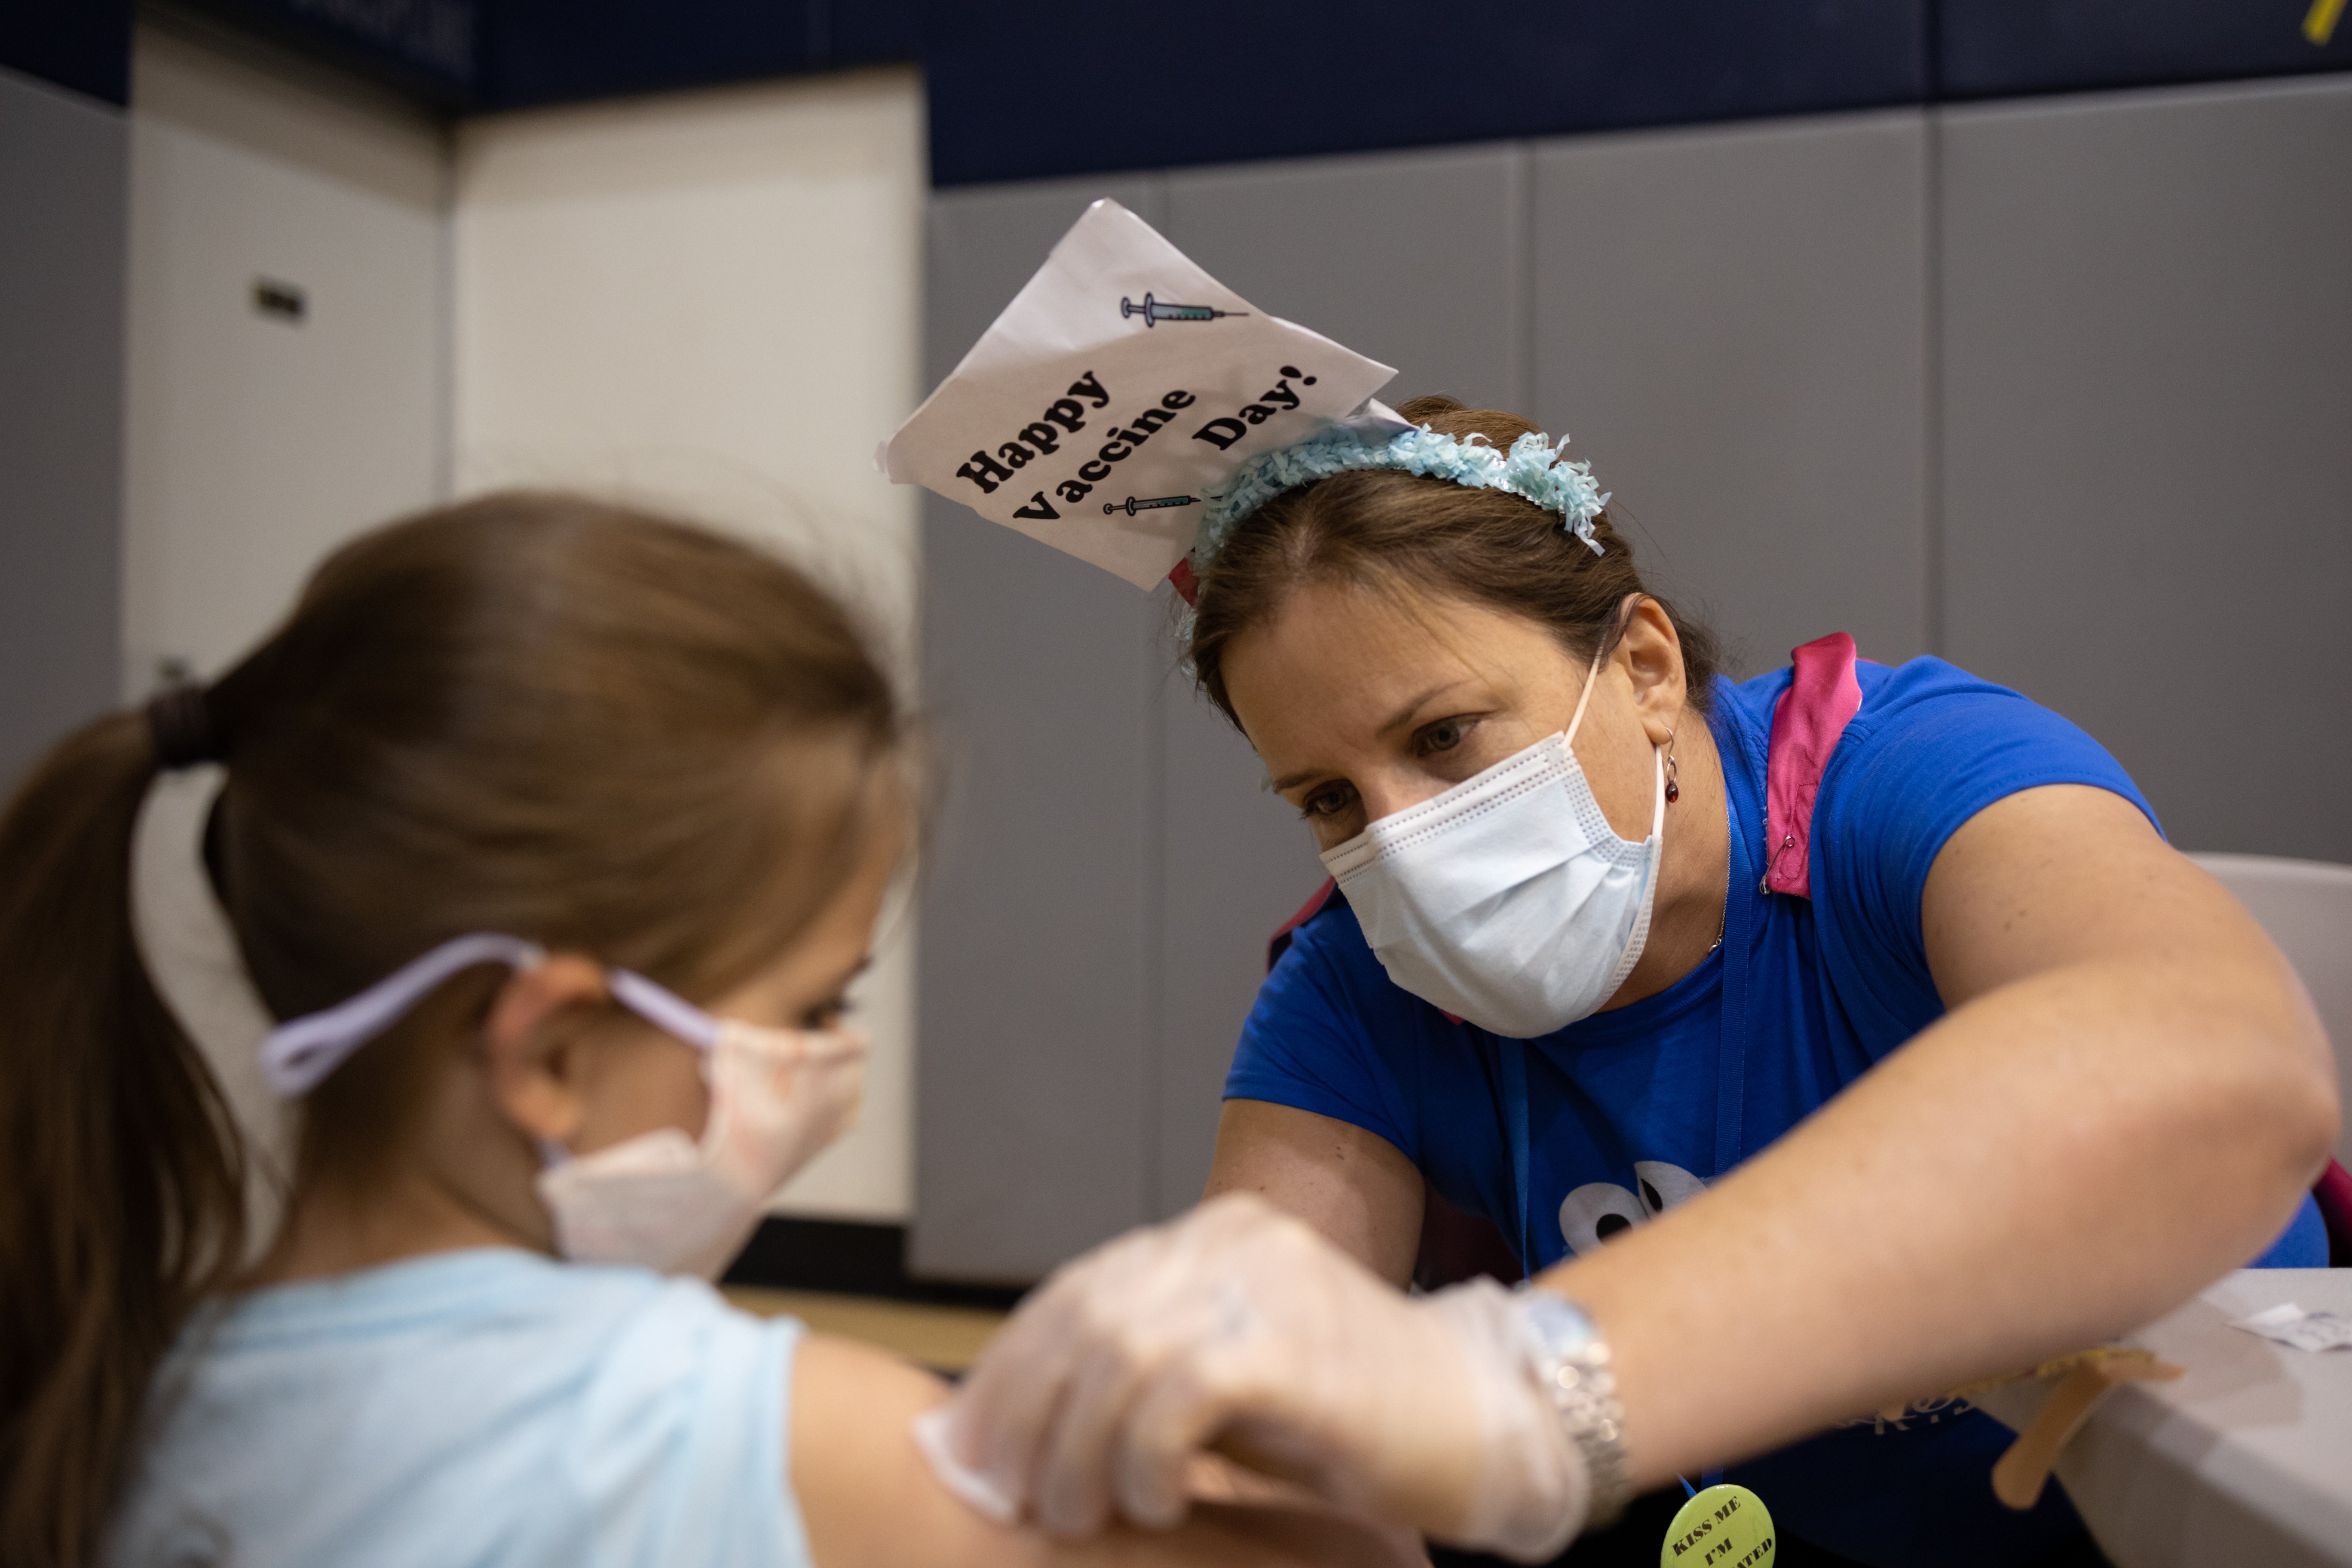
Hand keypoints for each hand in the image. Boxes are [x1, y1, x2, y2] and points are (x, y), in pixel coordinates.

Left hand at [933, 1194, 1589, 1559]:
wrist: (1486, 1423)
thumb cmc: (1352, 1420)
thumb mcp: (1230, 1386)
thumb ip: (1145, 1379)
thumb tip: (1025, 1434)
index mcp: (1212, 1237)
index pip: (1074, 1290)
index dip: (1010, 1371)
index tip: (974, 1451)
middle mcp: (1234, 1240)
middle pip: (1081, 1316)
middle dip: (1027, 1416)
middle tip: (1013, 1498)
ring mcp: (1270, 1283)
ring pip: (1117, 1354)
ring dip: (1079, 1448)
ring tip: (1082, 1513)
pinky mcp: (1299, 1345)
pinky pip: (1179, 1390)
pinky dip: (1146, 1454)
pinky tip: (1157, 1500)